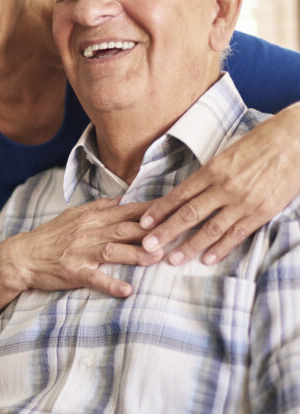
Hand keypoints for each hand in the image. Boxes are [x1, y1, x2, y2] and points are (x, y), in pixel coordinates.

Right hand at [6, 198, 162, 297]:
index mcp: (91, 219)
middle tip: (175, 234)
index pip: (127, 211)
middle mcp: (89, 233)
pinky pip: (95, 278)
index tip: (174, 209)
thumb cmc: (49, 237)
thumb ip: (99, 208)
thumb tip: (122, 199)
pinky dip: (111, 284)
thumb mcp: (73, 215)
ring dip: (136, 254)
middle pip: (125, 229)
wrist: (23, 256)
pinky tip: (127, 290)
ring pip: (113, 251)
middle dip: (151, 232)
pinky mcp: (74, 272)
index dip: (151, 211)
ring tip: (157, 259)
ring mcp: (82, 253)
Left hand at [139, 102, 299, 265]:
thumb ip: (208, 174)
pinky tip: (207, 259)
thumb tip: (187, 192)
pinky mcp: (261, 212)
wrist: (297, 140)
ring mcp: (243, 202)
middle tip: (147, 246)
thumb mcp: (227, 153)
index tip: (143, 223)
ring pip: (210, 229)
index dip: (160, 210)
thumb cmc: (261, 143)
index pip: (179, 194)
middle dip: (165, 232)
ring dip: (189, 246)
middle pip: (188, 214)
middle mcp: (224, 187)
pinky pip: (237, 234)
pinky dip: (221, 248)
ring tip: (172, 259)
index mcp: (213, 170)